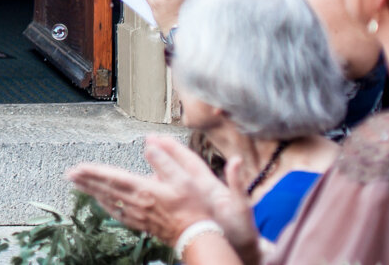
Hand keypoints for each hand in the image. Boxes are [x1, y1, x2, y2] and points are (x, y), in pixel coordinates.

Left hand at [66, 137, 256, 260]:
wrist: (198, 234)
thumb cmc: (193, 207)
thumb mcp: (184, 178)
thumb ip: (165, 160)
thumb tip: (149, 144)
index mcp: (145, 190)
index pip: (113, 178)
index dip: (93, 172)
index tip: (77, 167)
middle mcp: (137, 203)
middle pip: (105, 189)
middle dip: (85, 181)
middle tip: (69, 174)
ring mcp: (137, 215)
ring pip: (108, 201)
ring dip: (91, 191)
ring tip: (78, 184)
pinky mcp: (141, 223)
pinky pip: (117, 213)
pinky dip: (105, 205)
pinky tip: (100, 202)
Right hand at [148, 140, 260, 264]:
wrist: (242, 252)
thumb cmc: (244, 231)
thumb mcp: (241, 206)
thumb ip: (237, 184)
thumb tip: (238, 160)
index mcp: (210, 186)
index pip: (190, 162)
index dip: (176, 149)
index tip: (161, 137)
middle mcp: (200, 191)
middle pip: (178, 168)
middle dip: (164, 153)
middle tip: (148, 140)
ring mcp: (193, 203)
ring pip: (173, 183)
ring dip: (159, 172)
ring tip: (145, 163)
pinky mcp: (188, 215)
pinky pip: (171, 199)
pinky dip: (161, 192)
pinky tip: (150, 191)